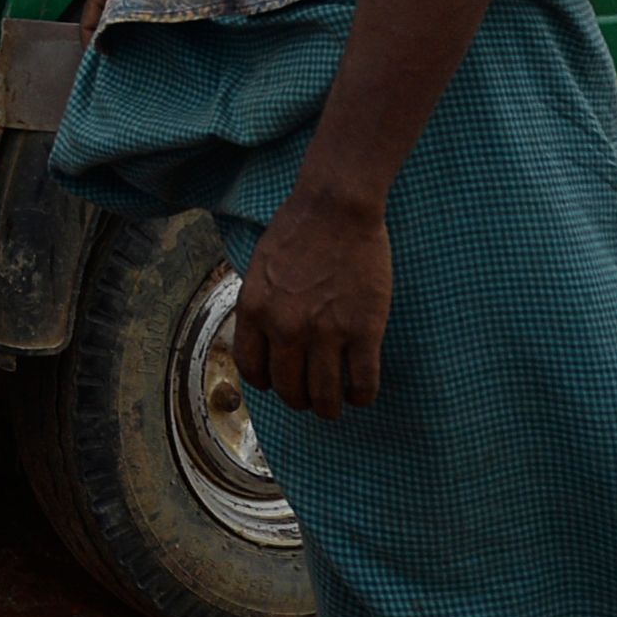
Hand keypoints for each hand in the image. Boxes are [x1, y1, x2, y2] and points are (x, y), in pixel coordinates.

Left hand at [230, 192, 391, 417]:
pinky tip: (362, 394)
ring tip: (335, 407)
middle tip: (309, 399)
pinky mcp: (363, 331)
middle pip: (289, 388)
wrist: (336, 208)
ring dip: (329, 408)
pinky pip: (363, 382)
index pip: (253, 370)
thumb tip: (263, 337)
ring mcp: (326, 332)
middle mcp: (285, 328)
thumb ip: (260, 305)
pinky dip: (362, 396)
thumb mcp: (260, 268)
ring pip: (325, 395)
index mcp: (255, 311)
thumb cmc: (298, 229)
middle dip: (299, 400)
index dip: (266, 383)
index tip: (277, 384)